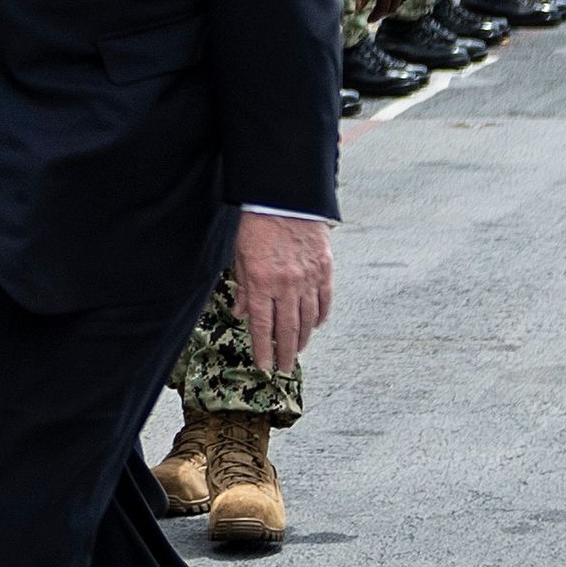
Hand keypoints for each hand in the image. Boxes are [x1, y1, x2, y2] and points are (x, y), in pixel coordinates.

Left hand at [236, 208, 332, 376]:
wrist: (286, 198)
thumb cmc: (258, 224)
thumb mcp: (240, 256)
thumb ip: (243, 287)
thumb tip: (241, 314)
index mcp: (261, 283)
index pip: (262, 326)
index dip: (263, 349)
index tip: (264, 366)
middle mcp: (286, 285)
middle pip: (287, 329)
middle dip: (285, 353)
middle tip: (284, 369)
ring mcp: (308, 278)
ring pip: (308, 319)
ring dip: (303, 339)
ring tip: (298, 352)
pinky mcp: (325, 269)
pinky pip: (324, 300)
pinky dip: (320, 316)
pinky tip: (316, 326)